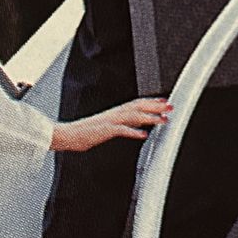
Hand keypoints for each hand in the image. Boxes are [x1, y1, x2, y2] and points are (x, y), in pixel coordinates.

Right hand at [51, 98, 171, 151]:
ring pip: (133, 115)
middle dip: (155, 106)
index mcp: (114, 112)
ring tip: (163, 119)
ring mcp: (109, 121)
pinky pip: (121, 130)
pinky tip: (144, 134)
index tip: (164, 101)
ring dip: (149, 117)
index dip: (151, 101)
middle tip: (170, 106)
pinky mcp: (104, 131)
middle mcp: (113, 114)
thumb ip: (124, 125)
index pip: (136, 103)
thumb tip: (140, 127)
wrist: (67, 135)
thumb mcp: (107, 127)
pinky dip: (133, 131)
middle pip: (137, 106)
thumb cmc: (84, 133)